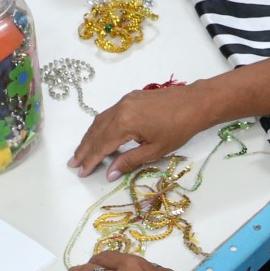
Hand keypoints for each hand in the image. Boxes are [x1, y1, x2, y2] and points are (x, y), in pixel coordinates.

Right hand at [69, 82, 208, 178]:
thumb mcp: (155, 150)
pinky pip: (109, 113)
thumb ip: (129, 161)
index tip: (81, 172)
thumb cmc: (179, 128)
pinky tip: (98, 135)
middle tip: (73, 164)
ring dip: (89, 137)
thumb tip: (109, 173)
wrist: (195, 102)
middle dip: (84, 149)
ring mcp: (125, 101)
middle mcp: (120, 109)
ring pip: (100, 121)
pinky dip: (100, 126)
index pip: (102, 145)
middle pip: (96, 132)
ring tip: (81, 152)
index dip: (91, 160)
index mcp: (125, 123)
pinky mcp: (131, 97)